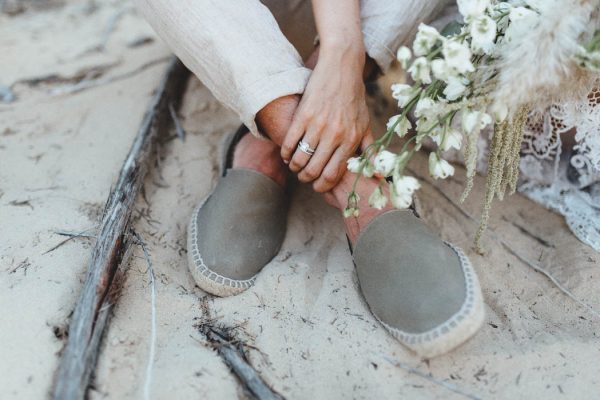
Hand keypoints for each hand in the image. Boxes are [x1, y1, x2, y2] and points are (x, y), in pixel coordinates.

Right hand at [281, 46, 373, 191]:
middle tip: (304, 177)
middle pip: (314, 170)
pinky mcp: (303, 115)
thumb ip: (370, 151)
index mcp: (351, 140)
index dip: (322, 186)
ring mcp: (318, 125)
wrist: (342, 68)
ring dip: (295, 167)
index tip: (317, 186)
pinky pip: (290, 142)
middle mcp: (335, 135)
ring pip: (300, 159)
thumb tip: (377, 176)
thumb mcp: (365, 125)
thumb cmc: (354, 99)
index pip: (333, 175)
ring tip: (295, 166)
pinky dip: (286, 153)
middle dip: (306, 179)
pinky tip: (287, 154)